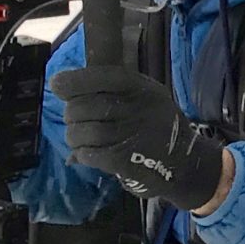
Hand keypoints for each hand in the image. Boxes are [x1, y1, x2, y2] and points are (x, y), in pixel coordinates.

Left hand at [50, 63, 229, 208]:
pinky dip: (83, 154)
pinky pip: (90, 154)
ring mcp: (132, 135)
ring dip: (74, 137)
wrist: (188, 166)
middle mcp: (138, 109)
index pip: (103, 77)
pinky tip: (87, 154)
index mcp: (144, 89)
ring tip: (80, 140)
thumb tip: (64, 87)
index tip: (56, 84)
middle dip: (72, 114)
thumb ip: (114, 92)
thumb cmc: (160, 129)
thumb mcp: (148, 100)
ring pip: (84, 131)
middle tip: (74, 121)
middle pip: (86, 105)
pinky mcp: (126, 160)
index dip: (75, 80)